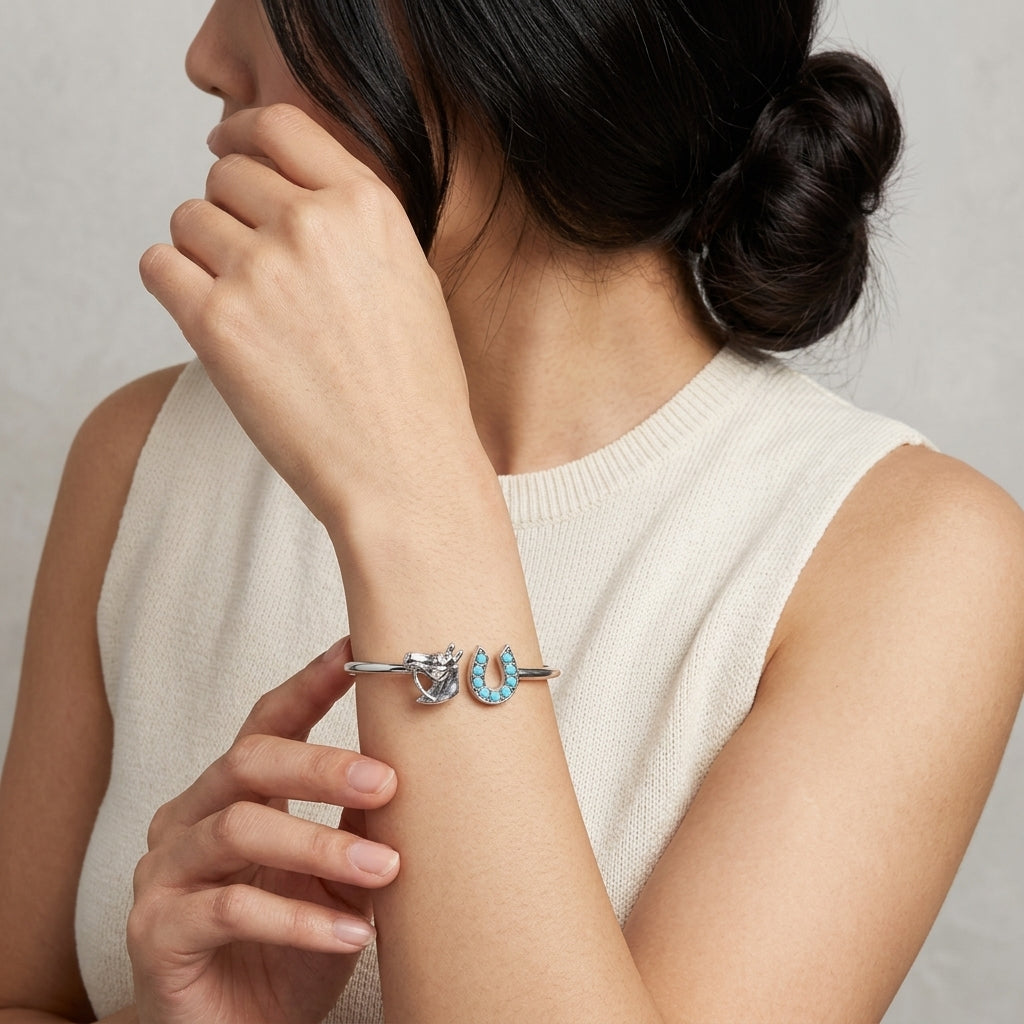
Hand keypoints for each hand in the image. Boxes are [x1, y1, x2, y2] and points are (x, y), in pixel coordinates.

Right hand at [128, 638, 398, 1023]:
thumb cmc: (292, 948)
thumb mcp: (341, 880)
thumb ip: (360, 825)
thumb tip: (415, 770)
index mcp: (231, 793)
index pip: (267, 722)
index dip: (310, 685)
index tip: (357, 654)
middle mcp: (189, 818)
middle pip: (248, 761)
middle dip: (321, 765)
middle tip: (387, 783)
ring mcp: (164, 872)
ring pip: (239, 828)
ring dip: (320, 847)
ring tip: (384, 873)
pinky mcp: (156, 931)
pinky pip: (229, 910)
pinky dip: (298, 919)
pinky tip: (352, 936)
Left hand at [139, 103, 485, 530]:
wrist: (406, 471)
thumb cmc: (416, 392)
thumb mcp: (411, 281)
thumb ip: (352, 225)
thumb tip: (284, 198)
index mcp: (368, 206)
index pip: (280, 126)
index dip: (244, 135)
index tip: (226, 151)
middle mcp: (313, 225)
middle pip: (226, 175)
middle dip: (229, 210)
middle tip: (247, 263)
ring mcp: (261, 270)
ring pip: (188, 218)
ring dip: (202, 251)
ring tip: (240, 304)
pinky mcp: (216, 323)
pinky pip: (158, 265)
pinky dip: (173, 283)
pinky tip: (206, 315)